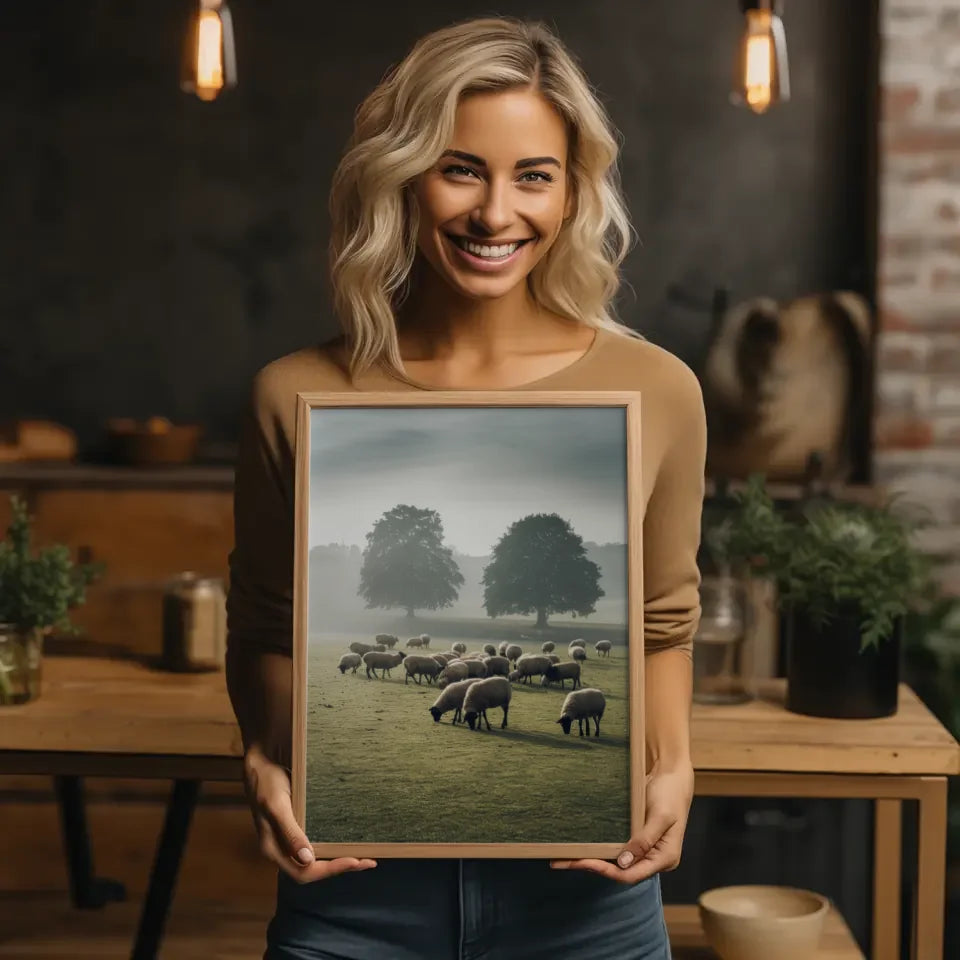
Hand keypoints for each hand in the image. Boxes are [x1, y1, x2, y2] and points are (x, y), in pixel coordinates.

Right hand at [243, 744, 376, 883]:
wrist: (259, 762)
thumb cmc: (266, 782)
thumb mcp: (277, 805)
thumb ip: (290, 833)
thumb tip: (308, 859)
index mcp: (273, 849)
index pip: (304, 873)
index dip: (330, 869)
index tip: (354, 861)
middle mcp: (281, 849)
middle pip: (312, 870)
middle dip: (339, 867)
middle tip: (369, 862)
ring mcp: (287, 840)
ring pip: (314, 860)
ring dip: (338, 860)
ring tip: (363, 857)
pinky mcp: (294, 828)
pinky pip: (314, 845)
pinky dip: (331, 848)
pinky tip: (345, 843)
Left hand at [549, 760, 693, 883]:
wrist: (672, 775)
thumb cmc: (670, 794)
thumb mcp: (661, 816)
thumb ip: (644, 840)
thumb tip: (623, 862)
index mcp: (664, 858)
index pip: (631, 875)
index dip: (607, 871)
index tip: (584, 863)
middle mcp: (654, 859)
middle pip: (620, 871)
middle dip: (593, 867)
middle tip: (564, 862)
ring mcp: (645, 849)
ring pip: (616, 862)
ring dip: (593, 859)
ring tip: (566, 857)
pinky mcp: (636, 838)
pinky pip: (617, 848)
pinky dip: (601, 848)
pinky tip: (583, 846)